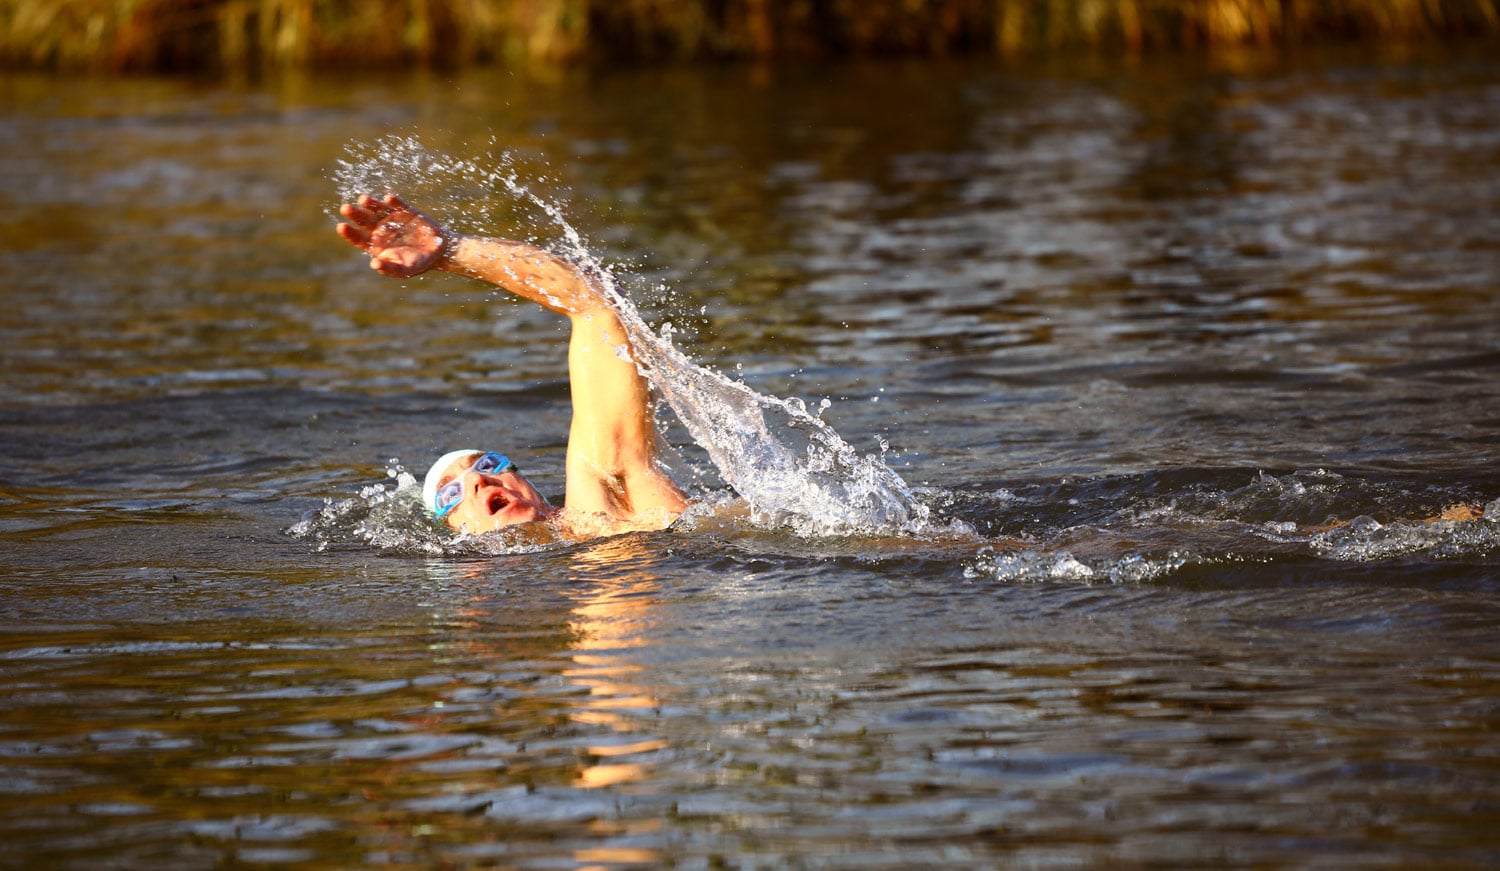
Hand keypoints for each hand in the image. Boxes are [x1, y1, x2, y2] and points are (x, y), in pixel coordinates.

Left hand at [335, 193, 450, 277]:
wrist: (438, 252)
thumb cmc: (417, 263)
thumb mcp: (404, 270)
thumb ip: (389, 267)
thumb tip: (374, 264)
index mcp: (376, 244)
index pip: (358, 238)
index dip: (349, 232)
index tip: (341, 226)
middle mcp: (380, 229)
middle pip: (363, 220)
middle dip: (354, 214)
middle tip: (345, 208)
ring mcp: (392, 218)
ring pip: (377, 208)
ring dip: (370, 203)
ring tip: (363, 199)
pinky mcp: (406, 211)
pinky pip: (398, 204)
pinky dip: (394, 200)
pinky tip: (388, 198)